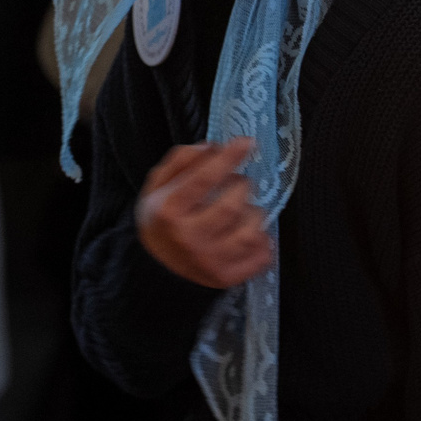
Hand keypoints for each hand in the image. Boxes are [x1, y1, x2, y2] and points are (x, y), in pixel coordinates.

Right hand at [136, 139, 271, 287]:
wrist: (157, 272)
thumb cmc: (162, 223)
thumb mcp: (157, 188)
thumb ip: (181, 162)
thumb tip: (212, 147)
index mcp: (168, 212)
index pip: (203, 179)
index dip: (228, 158)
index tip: (247, 142)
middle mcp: (189, 239)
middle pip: (231, 205)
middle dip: (241, 186)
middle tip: (237, 183)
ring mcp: (209, 262)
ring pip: (251, 231)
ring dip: (254, 214)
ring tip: (242, 212)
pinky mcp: (227, 277)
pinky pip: (261, 255)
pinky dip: (263, 240)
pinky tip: (248, 233)